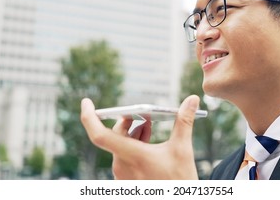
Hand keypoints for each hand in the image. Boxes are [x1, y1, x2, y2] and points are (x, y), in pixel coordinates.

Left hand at [80, 95, 199, 179]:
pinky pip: (122, 157)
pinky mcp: (125, 180)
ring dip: (132, 134)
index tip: (86, 102)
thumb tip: (192, 99)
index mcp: (132, 156)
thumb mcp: (183, 149)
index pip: (99, 135)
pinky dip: (132, 146)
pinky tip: (147, 141)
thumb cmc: (179, 181)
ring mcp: (122, 175)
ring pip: (119, 146)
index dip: (89, 117)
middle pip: (115, 136)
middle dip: (127, 122)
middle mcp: (122, 166)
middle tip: (144, 115)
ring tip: (148, 126)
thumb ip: (185, 121)